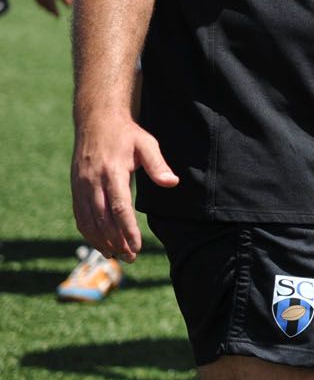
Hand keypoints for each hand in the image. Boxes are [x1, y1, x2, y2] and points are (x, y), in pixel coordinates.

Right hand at [71, 113, 177, 262]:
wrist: (97, 121)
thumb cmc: (126, 134)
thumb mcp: (146, 143)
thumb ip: (158, 164)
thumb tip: (171, 183)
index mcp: (112, 172)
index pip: (119, 208)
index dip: (127, 230)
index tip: (137, 247)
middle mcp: (92, 182)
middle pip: (103, 219)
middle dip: (116, 241)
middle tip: (130, 258)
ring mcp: (81, 186)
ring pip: (88, 221)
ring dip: (101, 241)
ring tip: (116, 255)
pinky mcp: (75, 188)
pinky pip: (80, 215)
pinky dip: (88, 232)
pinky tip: (100, 243)